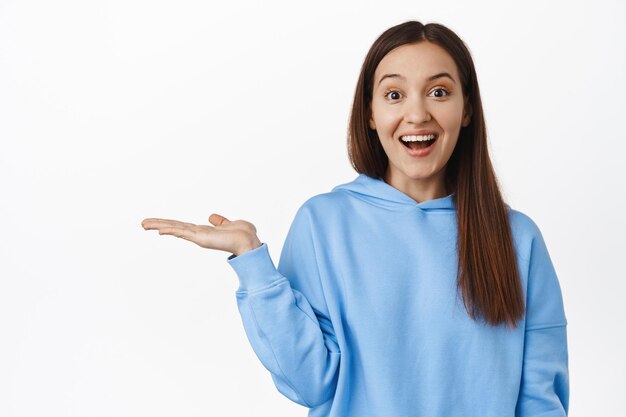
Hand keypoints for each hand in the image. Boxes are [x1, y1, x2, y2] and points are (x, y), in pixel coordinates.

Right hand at [141, 213, 261, 255]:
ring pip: (174, 229)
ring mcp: (198, 236)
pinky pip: (182, 232)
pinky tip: (159, 229)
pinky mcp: (200, 238)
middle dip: (158, 225)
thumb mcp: (229, 223)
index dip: (170, 224)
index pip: (183, 226)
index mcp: (204, 231)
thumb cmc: (243, 234)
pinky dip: (170, 229)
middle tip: (143, 223)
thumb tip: (212, 217)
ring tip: (144, 224)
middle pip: (174, 227)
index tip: (158, 224)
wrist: (249, 241)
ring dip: (159, 226)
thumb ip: (220, 221)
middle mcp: (198, 234)